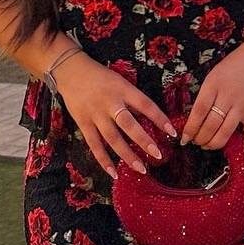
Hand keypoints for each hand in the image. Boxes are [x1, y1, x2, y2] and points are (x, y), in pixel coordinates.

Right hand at [55, 54, 175, 176]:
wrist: (71, 71)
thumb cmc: (100, 76)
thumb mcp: (120, 82)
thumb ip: (131, 99)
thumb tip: (147, 119)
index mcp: (123, 89)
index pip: (145, 105)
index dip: (159, 118)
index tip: (172, 132)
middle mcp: (110, 103)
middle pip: (129, 124)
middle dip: (144, 141)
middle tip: (158, 155)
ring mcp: (95, 114)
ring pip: (113, 138)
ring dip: (127, 155)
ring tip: (141, 169)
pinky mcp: (83, 123)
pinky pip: (94, 144)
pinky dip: (104, 160)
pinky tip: (113, 173)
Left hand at [181, 39, 243, 169]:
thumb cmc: (231, 66)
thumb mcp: (212, 75)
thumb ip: (204, 95)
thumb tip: (193, 120)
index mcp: (213, 85)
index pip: (198, 112)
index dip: (190, 128)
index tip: (183, 138)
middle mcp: (228, 97)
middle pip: (211, 125)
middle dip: (200, 138)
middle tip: (195, 142)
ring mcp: (242, 107)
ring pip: (226, 133)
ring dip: (214, 144)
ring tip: (206, 145)